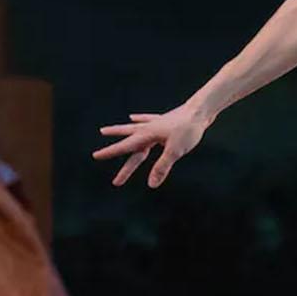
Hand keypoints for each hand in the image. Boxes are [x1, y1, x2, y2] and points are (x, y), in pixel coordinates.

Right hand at [93, 104, 210, 187]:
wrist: (201, 110)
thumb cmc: (188, 130)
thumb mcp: (175, 151)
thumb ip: (162, 167)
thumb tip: (151, 185)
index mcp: (148, 136)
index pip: (125, 147)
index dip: (110, 152)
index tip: (95, 155)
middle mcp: (147, 129)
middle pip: (127, 142)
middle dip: (113, 150)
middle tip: (95, 155)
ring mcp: (155, 123)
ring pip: (132, 129)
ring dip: (119, 131)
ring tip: (104, 131)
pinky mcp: (163, 121)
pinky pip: (147, 120)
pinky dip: (139, 119)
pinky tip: (132, 117)